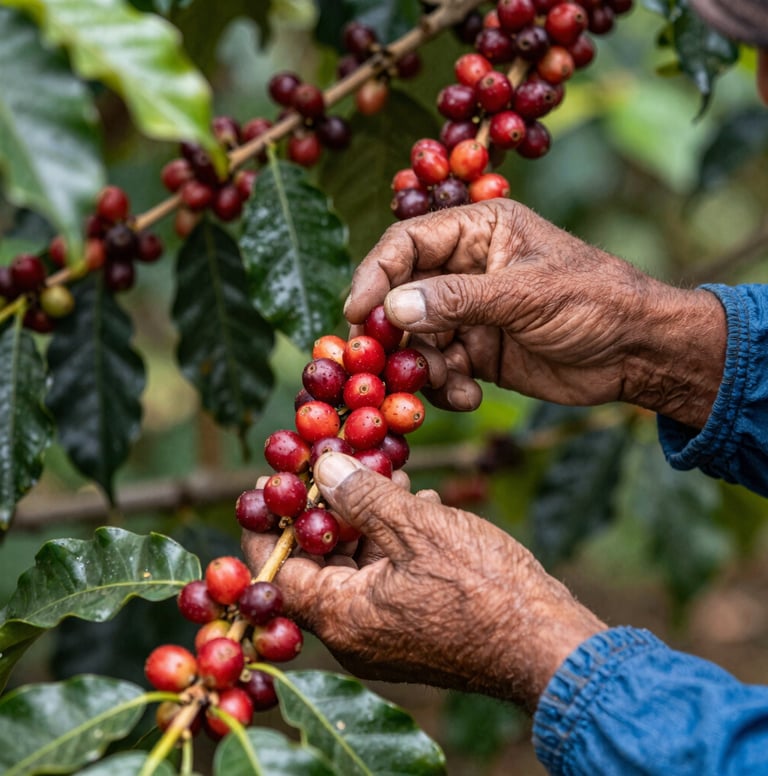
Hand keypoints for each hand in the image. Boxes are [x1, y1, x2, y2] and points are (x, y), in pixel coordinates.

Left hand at [242, 452, 605, 711]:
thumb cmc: (483, 586)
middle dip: (329, 510)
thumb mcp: (416, 526)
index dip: (272, 524)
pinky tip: (419, 503)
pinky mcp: (414, 631)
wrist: (547, 642)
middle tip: (339, 465)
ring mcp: (385, 637)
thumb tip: (323, 466)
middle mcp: (354, 636)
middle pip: (318, 565)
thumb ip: (362, 495)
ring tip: (388, 474)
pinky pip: (386, 580)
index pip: (277, 572)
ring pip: (357, 568)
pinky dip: (393, 542)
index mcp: (342, 616)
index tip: (275, 483)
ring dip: (367, 519)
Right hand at [345, 199, 725, 427]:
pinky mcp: (475, 351)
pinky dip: (444, 387)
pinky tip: (469, 397)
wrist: (637, 353)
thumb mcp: (528, 295)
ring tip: (447, 383)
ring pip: (416, 337)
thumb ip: (459, 299)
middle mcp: (466, 268)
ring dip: (421, 366)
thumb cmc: (595, 302)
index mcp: (479, 231)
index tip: (356, 313)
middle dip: (393, 331)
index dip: (376, 274)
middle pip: (402, 294)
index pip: (407, 243)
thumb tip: (393, 307)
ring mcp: (469, 312)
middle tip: (380, 363)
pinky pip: (439, 368)